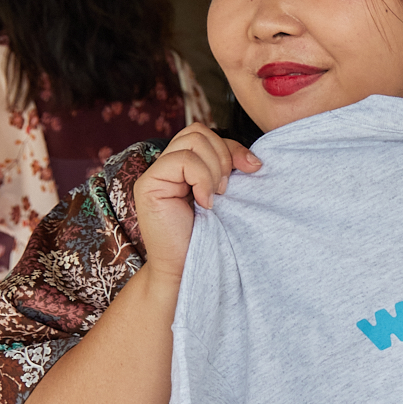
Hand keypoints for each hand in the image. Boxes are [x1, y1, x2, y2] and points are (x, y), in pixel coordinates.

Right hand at [132, 124, 260, 286]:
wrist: (189, 272)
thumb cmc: (210, 240)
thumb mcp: (226, 199)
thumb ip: (230, 174)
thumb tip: (254, 160)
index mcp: (185, 167)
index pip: (207, 135)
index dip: (232, 147)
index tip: (253, 169)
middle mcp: (167, 167)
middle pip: (198, 131)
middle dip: (223, 155)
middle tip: (225, 190)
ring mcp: (155, 174)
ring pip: (192, 140)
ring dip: (213, 167)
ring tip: (214, 197)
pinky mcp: (148, 185)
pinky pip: (181, 160)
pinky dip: (201, 179)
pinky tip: (204, 204)